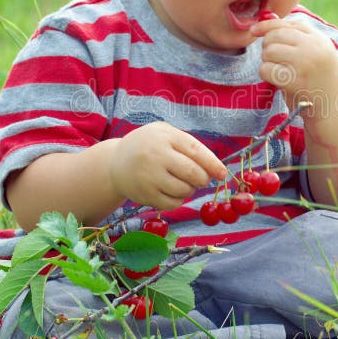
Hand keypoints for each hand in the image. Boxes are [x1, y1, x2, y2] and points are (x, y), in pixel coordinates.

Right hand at [109, 122, 226, 210]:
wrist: (115, 163)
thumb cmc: (149, 146)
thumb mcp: (164, 134)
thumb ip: (188, 145)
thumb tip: (215, 169)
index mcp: (164, 136)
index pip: (196, 150)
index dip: (213, 163)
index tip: (222, 174)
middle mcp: (155, 155)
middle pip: (193, 173)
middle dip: (203, 179)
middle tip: (201, 179)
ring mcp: (149, 176)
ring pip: (185, 190)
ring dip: (190, 189)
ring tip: (182, 182)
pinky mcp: (145, 195)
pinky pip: (173, 204)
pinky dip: (178, 200)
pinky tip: (172, 192)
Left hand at [252, 18, 337, 107]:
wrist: (331, 108)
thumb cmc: (316, 79)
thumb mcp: (313, 53)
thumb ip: (294, 36)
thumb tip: (267, 17)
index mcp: (319, 39)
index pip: (288, 24)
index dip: (268, 25)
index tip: (254, 30)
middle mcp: (314, 48)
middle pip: (275, 36)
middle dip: (268, 46)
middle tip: (274, 59)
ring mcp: (305, 64)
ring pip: (269, 51)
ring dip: (267, 61)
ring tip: (278, 70)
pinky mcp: (295, 82)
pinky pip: (266, 69)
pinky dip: (265, 74)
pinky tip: (275, 80)